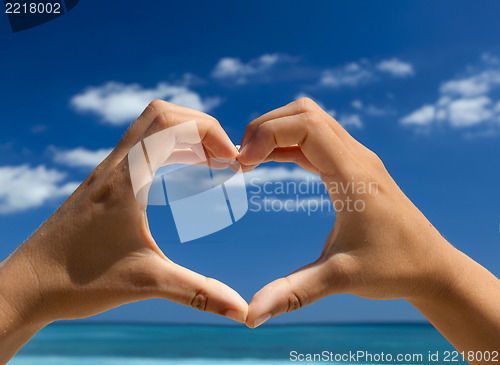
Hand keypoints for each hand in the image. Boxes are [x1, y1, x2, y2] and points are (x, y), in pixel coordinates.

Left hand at [0, 100, 247, 360]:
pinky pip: (142, 148)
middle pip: (161, 114)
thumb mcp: (147, 283)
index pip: (170, 123)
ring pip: (150, 128)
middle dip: (201, 128)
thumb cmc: (77, 282)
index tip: (232, 162)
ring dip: (185, 137)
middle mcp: (114, 166)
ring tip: (213, 165)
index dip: (209, 131)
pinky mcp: (104, 184)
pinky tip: (183, 174)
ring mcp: (107, 172)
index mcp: (126, 179)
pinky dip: (169, 150)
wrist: (26, 287)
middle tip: (225, 160)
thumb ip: (198, 293)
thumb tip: (241, 311)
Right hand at [238, 98, 459, 324]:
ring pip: (310, 120)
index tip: (241, 165)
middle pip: (304, 112)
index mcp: (353, 175)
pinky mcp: (354, 167)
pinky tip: (269, 162)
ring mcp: (357, 158)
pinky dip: (287, 143)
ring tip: (249, 160)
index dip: (266, 134)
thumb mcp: (340, 279)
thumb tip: (249, 316)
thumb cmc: (393, 269)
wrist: (432, 266)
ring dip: (276, 132)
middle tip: (241, 160)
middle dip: (265, 127)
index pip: (305, 125)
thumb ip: (293, 292)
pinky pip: (315, 139)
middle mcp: (357, 157)